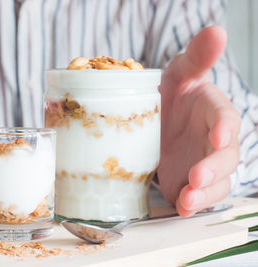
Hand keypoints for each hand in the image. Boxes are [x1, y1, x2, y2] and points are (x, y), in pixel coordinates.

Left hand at [158, 26, 240, 216]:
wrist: (155, 122)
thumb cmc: (171, 95)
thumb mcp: (179, 73)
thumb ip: (197, 57)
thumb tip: (217, 29)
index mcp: (212, 110)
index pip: (225, 118)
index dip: (224, 127)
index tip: (219, 135)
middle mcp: (214, 139)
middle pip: (225, 156)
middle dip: (213, 168)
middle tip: (196, 177)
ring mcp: (204, 163)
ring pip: (216, 182)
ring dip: (204, 194)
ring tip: (187, 200)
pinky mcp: (190, 181)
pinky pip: (198, 196)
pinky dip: (191, 203)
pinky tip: (181, 208)